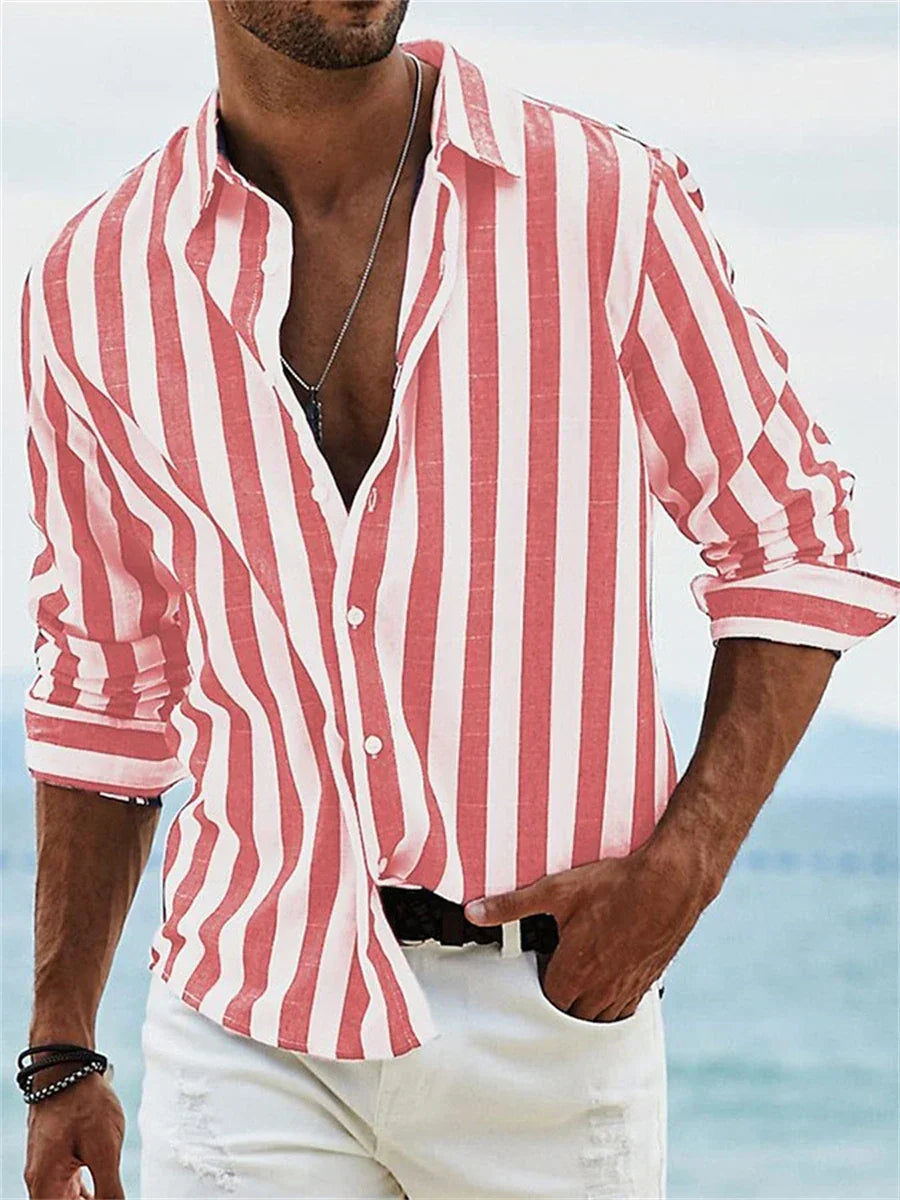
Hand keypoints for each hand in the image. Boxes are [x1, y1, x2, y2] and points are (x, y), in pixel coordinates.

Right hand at [23, 1071, 124, 1198]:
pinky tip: (101, 1189)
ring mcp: (46, 1167)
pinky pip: (67, 1185)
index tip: (111, 1199)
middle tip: (114, 1196)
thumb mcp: (105, 1150)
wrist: (67, 1067)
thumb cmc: (83, 1103)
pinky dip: (84, 1192)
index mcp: (46, 1186)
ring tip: (111, 1194)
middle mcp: (40, 1180)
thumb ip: (110, 1191)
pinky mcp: (55, 1154)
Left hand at [464, 834, 714, 1021]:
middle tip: (555, 975)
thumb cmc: (616, 885)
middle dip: (561, 1001)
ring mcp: (627, 987)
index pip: (547, 1002)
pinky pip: (626, 1008)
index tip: (538, 967)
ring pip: (600, 1017)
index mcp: (575, 972)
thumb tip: (475, 912)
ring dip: (587, 1006)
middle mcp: (601, 988)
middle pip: (572, 1015)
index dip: (539, 986)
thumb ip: (512, 905)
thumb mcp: (557, 890)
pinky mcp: (648, 980)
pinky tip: (610, 980)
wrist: (672, 882)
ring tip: (579, 981)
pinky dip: (614, 1003)